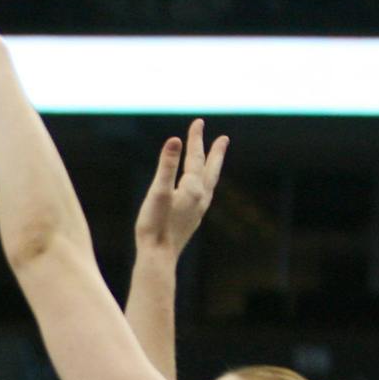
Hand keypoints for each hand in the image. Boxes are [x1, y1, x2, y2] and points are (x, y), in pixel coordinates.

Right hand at [133, 119, 228, 257]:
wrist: (158, 258)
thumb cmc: (154, 226)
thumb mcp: (157, 192)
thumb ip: (166, 165)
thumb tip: (174, 140)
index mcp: (192, 189)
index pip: (196, 158)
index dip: (196, 139)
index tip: (199, 122)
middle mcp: (200, 198)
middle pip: (210, 170)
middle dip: (215, 154)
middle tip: (224, 139)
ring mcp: (198, 211)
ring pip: (210, 184)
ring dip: (212, 170)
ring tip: (214, 163)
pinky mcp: (192, 221)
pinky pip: (204, 196)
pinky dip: (205, 186)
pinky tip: (200, 191)